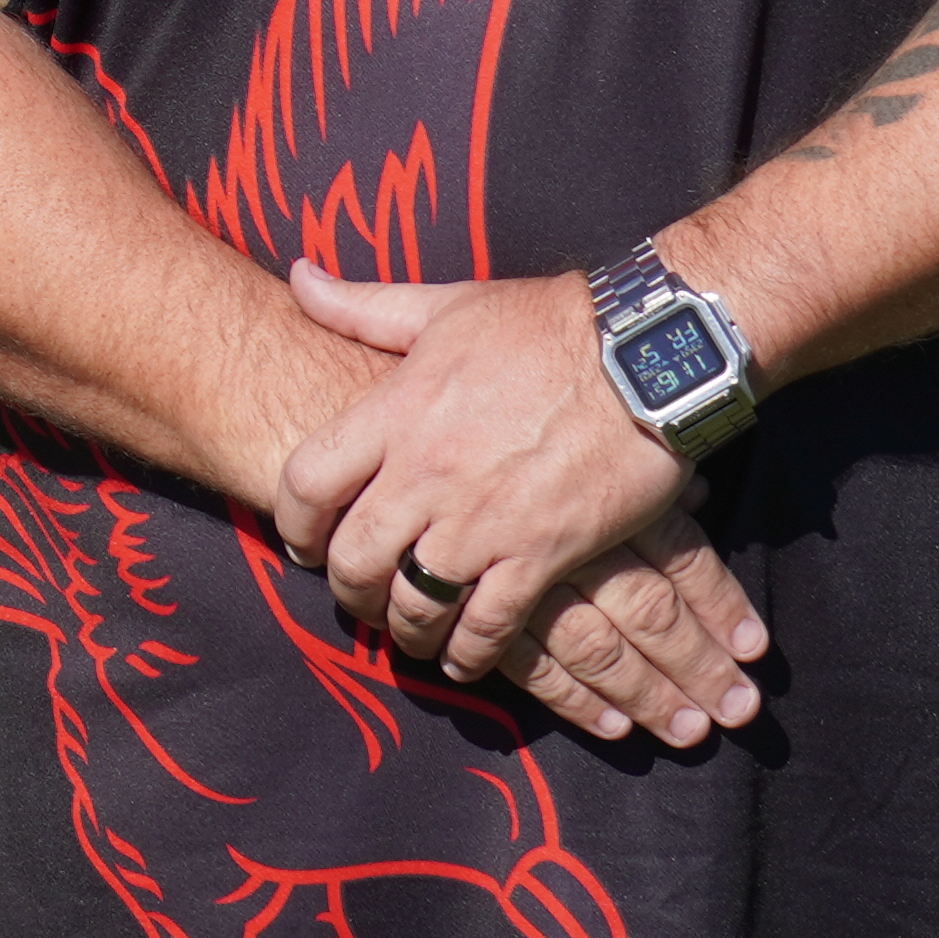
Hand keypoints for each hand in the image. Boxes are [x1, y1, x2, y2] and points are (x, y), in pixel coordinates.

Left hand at [273, 263, 766, 745]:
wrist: (645, 355)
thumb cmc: (544, 324)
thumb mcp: (443, 306)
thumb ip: (362, 305)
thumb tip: (297, 278)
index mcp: (396, 411)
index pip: (307, 481)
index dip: (293, 521)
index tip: (302, 540)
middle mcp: (427, 473)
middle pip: (354, 556)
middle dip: (347, 588)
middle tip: (355, 598)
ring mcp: (481, 520)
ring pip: (415, 601)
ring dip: (405, 628)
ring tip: (409, 634)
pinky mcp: (540, 554)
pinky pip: (488, 626)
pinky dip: (470, 653)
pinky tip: (465, 659)